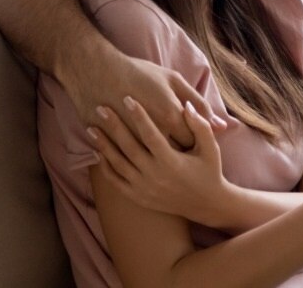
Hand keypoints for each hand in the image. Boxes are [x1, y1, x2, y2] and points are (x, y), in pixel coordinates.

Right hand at [68, 51, 214, 148]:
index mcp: (170, 115)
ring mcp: (129, 141)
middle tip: (174, 144)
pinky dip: (135, 160)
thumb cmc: (139, 73)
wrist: (96, 70)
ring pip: (151, 162)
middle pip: (173, 155)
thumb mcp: (174, 80)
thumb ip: (199, 104)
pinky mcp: (110, 145)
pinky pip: (127, 163)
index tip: (189, 138)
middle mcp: (152, 132)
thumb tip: (223, 126)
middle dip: (178, 153)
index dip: (193, 142)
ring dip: (156, 159)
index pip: (192, 142)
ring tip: (157, 150)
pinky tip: (137, 151)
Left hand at [88, 98, 230, 223]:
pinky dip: (105, 167)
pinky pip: (116, 181)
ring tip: (91, 127)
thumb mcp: (210, 148)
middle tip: (101, 107)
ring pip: (118, 164)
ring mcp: (144, 188)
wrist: (206, 204)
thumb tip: (186, 106)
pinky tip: (98, 152)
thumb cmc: (209, 171)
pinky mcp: (138, 197)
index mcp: (171, 162)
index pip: (150, 134)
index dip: (139, 116)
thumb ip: (199, 126)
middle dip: (114, 126)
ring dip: (103, 145)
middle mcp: (154, 175)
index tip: (128, 99)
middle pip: (128, 147)